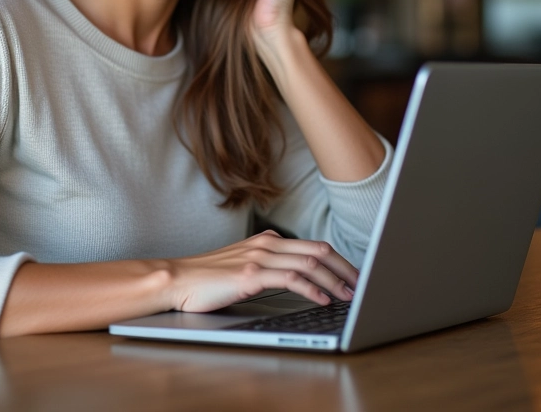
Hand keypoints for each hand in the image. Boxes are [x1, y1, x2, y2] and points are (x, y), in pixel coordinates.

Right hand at [167, 230, 357, 312]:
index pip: (313, 245)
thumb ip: (269, 266)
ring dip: (335, 280)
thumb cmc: (209, 277)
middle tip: (362, 285)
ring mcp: (259, 257)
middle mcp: (267, 244)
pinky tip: (323, 299)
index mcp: (268, 240)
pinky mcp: (251, 275)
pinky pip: (291, 279)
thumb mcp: (244, 265)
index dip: (339, 260)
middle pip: (318, 250)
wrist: (178, 278)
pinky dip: (312, 289)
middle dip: (345, 268)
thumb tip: (299, 279)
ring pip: (309, 263)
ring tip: (350, 295)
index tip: (354, 276)